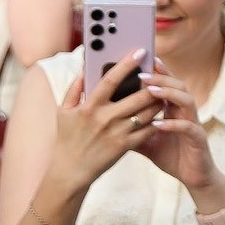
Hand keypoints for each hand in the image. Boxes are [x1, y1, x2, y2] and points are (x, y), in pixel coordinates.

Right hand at [51, 53, 160, 190]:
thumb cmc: (66, 141)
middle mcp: (105, 119)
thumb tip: (84, 71)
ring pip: (147, 112)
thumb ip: (74, 90)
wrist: (70, 173)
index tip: (140, 52)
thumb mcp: (63, 113)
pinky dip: (156, 121)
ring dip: (157, 101)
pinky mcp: (125, 147)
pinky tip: (159, 114)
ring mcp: (117, 133)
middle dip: (152, 83)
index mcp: (89, 107)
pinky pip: (147, 130)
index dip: (127, 64)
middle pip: (137, 95)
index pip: (110, 80)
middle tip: (159, 75)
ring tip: (161, 93)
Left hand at [132, 66, 221, 191]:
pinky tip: (159, 124)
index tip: (139, 60)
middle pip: (177, 85)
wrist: (191, 176)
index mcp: (172, 108)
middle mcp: (184, 111)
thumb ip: (130, 127)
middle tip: (141, 74)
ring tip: (151, 92)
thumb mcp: (144, 140)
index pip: (165, 84)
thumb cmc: (169, 154)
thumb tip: (105, 119)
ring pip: (186, 100)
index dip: (155, 71)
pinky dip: (174, 124)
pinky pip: (188, 127)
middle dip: (160, 78)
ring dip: (169, 94)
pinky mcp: (199, 139)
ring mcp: (193, 123)